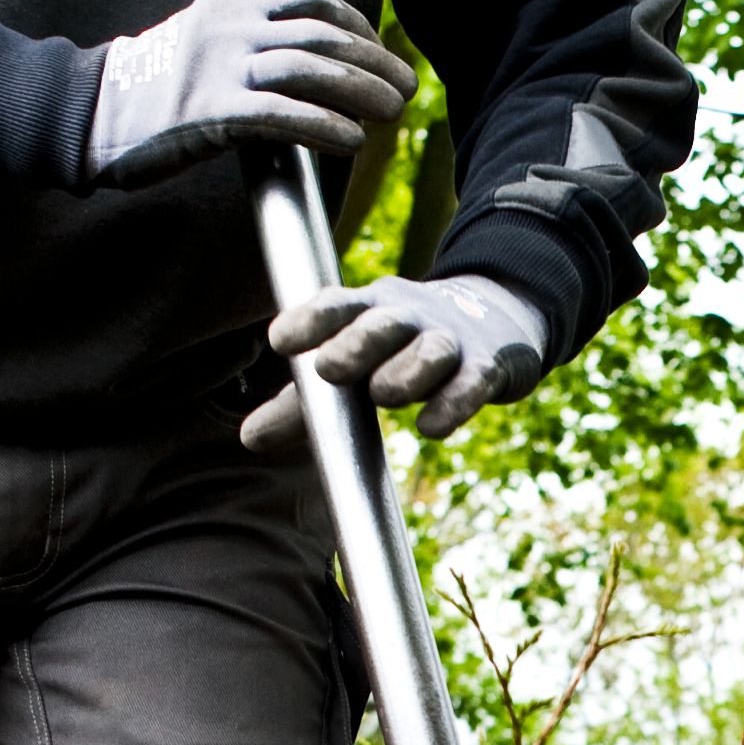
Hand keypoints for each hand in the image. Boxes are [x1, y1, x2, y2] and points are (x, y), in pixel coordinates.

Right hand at [86, 0, 414, 189]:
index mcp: (228, 10)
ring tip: (392, 113)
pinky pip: (279, 114)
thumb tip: (298, 79)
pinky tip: (351, 140)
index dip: (353, 25)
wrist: (82, 112)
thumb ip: (244, 55)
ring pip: (307, 68)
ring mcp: (217, 67)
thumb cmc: (143, 96)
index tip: (378, 52)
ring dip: (358, 89)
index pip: (307, 0)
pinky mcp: (208, 111)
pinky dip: (322, 125)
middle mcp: (228, 29)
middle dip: (371, 60)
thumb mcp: (197, 54)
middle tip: (406, 87)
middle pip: (318, 34)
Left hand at [242, 273, 549, 454]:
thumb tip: (248, 438)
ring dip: (407, 368)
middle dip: (356, 342)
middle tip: (329, 367)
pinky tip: (432, 427)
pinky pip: (472, 382)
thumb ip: (303, 404)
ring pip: (432, 349)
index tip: (279, 341)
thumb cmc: (401, 351)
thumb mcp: (353, 366)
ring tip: (384, 393)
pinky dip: (454, 402)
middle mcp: (409, 317)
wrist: (495, 319)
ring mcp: (451, 340)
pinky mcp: (488, 366)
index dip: (309, 320)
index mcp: (369, 310)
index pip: (337, 306)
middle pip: (383, 322)